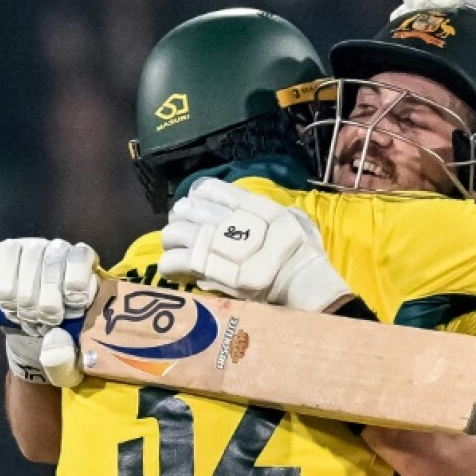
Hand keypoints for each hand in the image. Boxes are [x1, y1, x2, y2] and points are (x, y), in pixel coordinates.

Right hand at [0, 238, 98, 386]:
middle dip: (47, 300)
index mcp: (91, 267)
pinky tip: (13, 307)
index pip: (81, 256)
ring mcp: (39, 246)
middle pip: (53, 261)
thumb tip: (56, 338)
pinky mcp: (14, 248)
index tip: (73, 310)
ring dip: (26, 298)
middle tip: (47, 323)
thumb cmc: (66, 343)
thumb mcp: (73, 361)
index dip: (75, 284)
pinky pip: (7, 257)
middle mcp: (66, 250)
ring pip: (30, 261)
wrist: (40, 336)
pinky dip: (7, 289)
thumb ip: (68, 358)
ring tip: (31, 319)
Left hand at [158, 178, 352, 312]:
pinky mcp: (211, 269)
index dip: (198, 196)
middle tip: (182, 228)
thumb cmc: (305, 254)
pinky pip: (176, 260)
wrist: (305, 285)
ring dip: (172, 240)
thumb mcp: (296, 220)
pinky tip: (172, 270)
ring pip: (176, 233)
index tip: (195, 204)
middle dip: (181, 218)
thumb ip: (272, 213)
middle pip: (189, 209)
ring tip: (175, 248)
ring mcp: (219, 245)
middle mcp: (231, 220)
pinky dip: (170, 264)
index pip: (212, 190)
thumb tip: (252, 211)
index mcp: (251, 205)